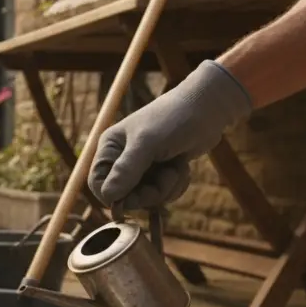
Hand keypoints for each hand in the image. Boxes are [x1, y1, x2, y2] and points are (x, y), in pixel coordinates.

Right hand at [89, 60, 251, 209]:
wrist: (207, 108)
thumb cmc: (173, 119)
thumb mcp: (147, 143)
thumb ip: (126, 170)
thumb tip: (108, 197)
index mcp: (110, 148)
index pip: (97, 184)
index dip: (114, 196)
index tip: (136, 197)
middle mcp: (122, 159)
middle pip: (124, 196)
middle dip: (149, 192)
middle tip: (167, 176)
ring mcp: (142, 167)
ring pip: (146, 198)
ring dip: (166, 188)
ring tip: (177, 167)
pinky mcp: (161, 172)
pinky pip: (162, 194)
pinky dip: (175, 186)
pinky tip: (182, 168)